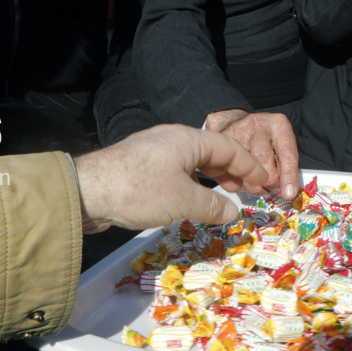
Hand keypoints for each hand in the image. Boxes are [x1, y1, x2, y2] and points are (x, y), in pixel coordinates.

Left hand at [73, 124, 267, 232]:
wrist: (88, 190)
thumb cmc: (139, 190)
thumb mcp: (182, 201)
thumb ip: (212, 206)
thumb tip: (232, 211)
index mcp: (187, 139)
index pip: (229, 147)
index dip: (250, 165)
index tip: (263, 182)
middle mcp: (173, 138)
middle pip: (212, 151)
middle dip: (231, 171)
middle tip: (244, 191)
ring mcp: (155, 151)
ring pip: (193, 161)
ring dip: (211, 179)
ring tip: (221, 198)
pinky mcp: (141, 165)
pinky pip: (176, 170)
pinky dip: (191, 183)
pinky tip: (190, 200)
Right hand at [204, 109, 299, 199]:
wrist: (237, 119)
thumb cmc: (265, 136)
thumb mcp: (282, 143)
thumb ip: (286, 164)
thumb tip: (287, 192)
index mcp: (278, 125)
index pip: (286, 152)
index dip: (288, 175)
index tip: (288, 193)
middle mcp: (258, 125)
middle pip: (262, 158)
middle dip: (267, 182)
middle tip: (270, 190)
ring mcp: (237, 130)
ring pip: (242, 165)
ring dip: (251, 185)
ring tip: (257, 187)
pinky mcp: (220, 139)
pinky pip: (225, 168)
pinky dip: (234, 182)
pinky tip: (241, 180)